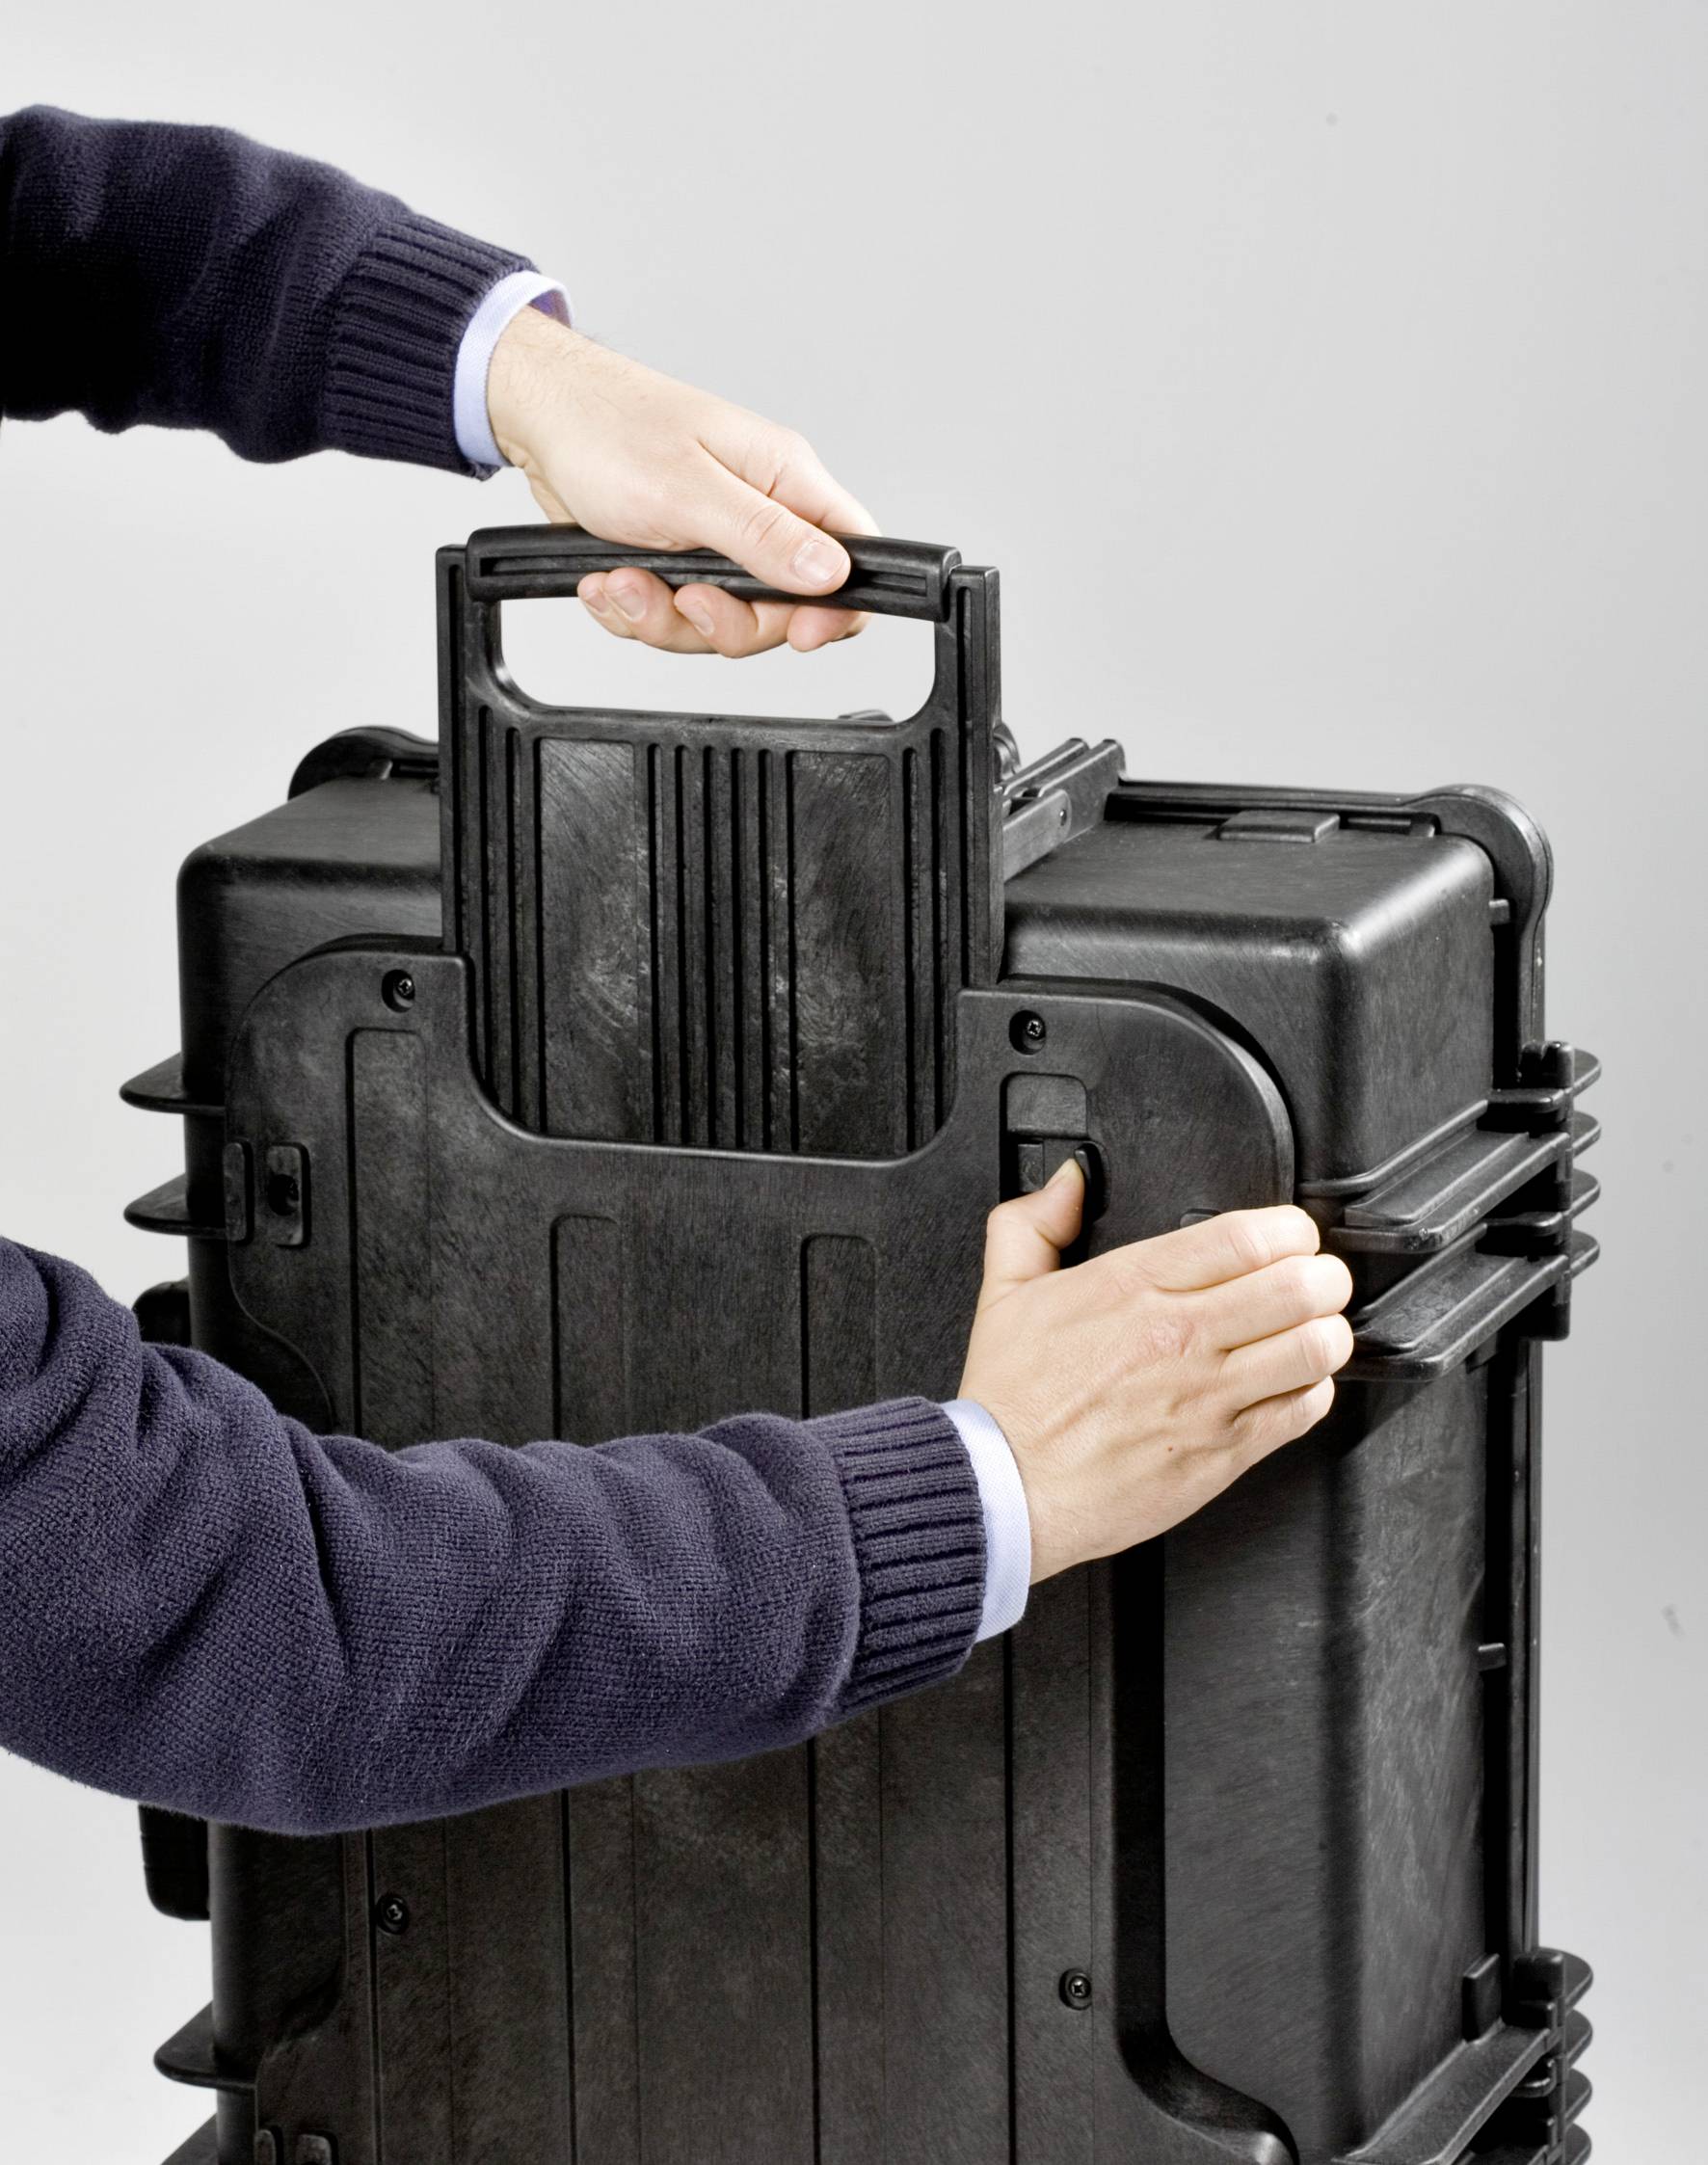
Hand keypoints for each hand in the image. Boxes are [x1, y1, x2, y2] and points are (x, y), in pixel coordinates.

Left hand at [485, 307, 875, 656]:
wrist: (537, 418)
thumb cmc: (606, 427)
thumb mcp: (686, 489)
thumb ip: (762, 536)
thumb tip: (831, 572)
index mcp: (783, 479)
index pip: (852, 554)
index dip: (837, 608)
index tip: (801, 634)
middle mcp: (759, 512)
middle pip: (781, 610)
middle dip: (723, 622)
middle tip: (682, 599)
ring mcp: (717, 541)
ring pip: (721, 622)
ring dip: (662, 617)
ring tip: (621, 580)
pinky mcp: (677, 561)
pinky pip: (673, 617)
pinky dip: (635, 611)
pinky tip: (607, 579)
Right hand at [959, 1164, 1354, 1583]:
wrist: (1004, 1492)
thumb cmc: (1010, 1401)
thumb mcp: (1004, 1291)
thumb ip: (1035, 1221)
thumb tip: (1068, 1181)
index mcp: (1133, 1286)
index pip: (1248, 1236)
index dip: (1290, 1228)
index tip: (1290, 1236)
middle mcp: (1179, 1336)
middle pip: (1299, 1285)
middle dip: (1322, 1276)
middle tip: (1315, 1281)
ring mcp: (1207, 1397)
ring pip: (1315, 1347)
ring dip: (1327, 1333)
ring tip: (1313, 1331)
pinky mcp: (1223, 1452)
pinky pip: (1303, 1410)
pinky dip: (1313, 1390)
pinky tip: (1292, 1384)